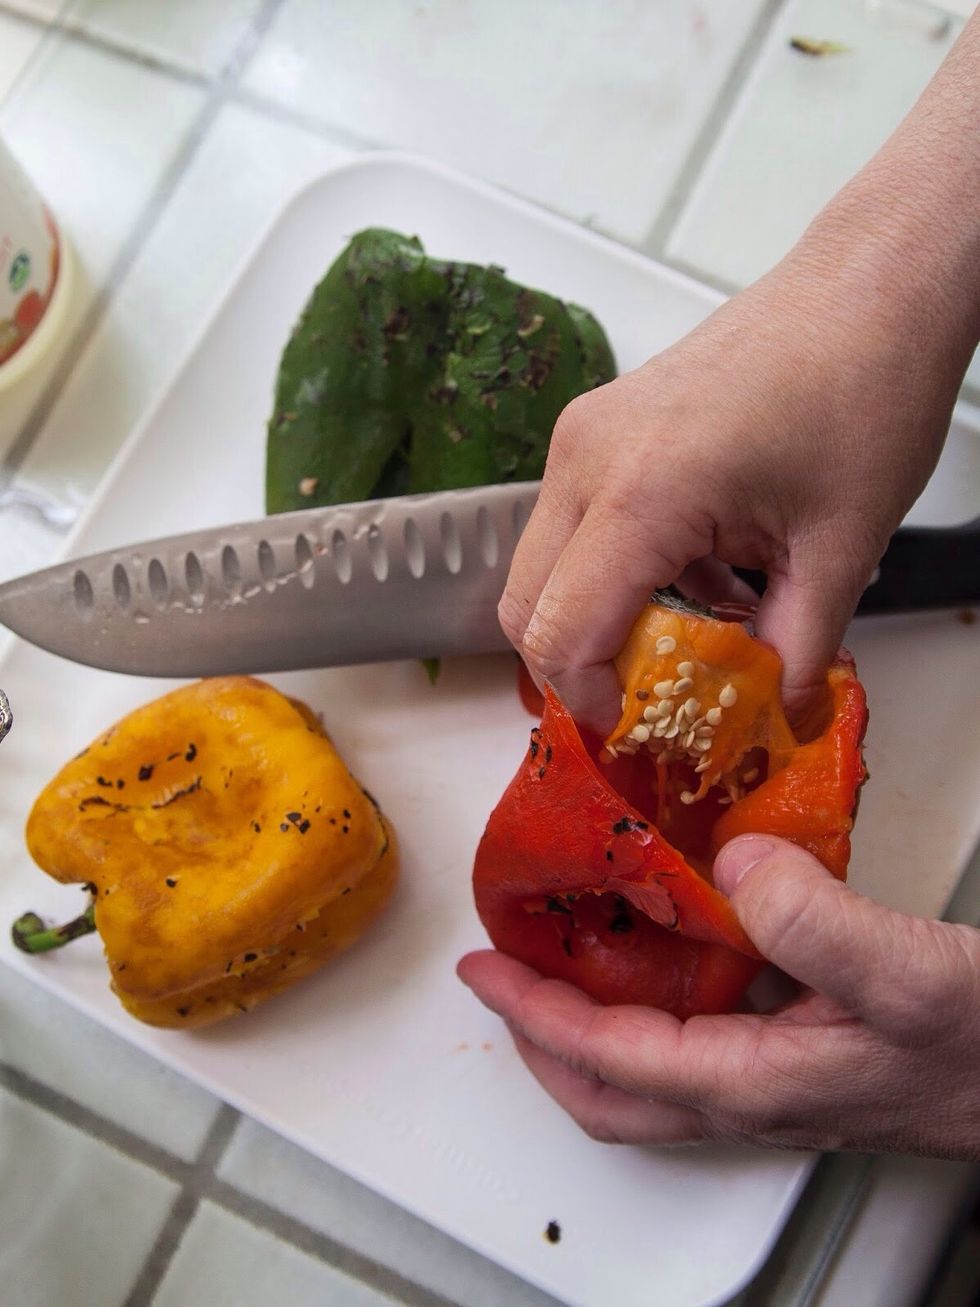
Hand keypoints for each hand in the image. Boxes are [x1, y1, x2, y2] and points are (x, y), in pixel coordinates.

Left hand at [458, 836, 979, 1158]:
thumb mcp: (903, 974)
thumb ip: (813, 923)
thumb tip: (731, 866)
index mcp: (750, 1085)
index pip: (607, 1057)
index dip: (534, 1012)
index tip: (482, 969)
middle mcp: (751, 1092)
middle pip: (611, 1090)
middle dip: (545, 1036)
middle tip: (509, 975)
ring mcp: (777, 1077)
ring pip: (653, 1063)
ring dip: (597, 1015)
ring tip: (571, 949)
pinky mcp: (804, 1050)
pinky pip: (704, 1026)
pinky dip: (664, 988)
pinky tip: (681, 929)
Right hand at [499, 233, 969, 734]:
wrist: (868, 288)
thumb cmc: (862, 389)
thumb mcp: (842, 547)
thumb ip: (799, 649)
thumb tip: (778, 713)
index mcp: (642, 493)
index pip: (560, 633)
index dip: (589, 699)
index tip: (636, 729)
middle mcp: (588, 460)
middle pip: (525, 606)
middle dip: (578, 667)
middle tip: (650, 700)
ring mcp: (585, 437)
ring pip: (543, 568)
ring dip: (597, 618)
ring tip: (687, 639)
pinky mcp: (598, 428)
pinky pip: (575, 525)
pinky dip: (614, 573)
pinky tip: (696, 581)